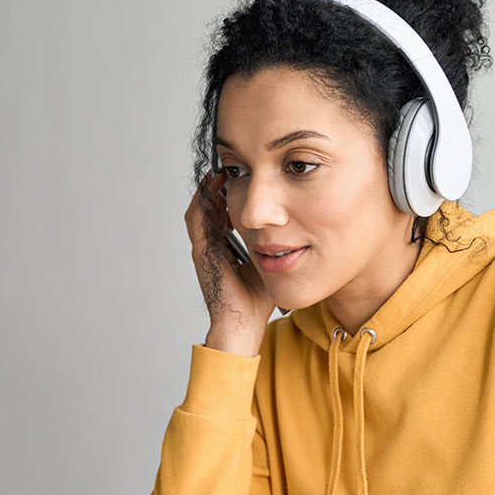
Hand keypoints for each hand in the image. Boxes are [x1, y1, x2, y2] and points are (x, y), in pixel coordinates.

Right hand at [184, 170, 274, 334]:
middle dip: (219, 188)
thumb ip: (276, 247)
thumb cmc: (257, 301)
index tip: (243, 181)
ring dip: (209, 190)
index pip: (222, 216)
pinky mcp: (202, 254)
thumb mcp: (270, 264)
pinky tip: (215, 187)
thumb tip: (296, 229)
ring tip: (222, 173)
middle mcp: (211, 248)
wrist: (243, 324)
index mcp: (225, 250)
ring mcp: (204, 250)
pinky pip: (198, 220)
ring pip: (200, 210)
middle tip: (232, 170)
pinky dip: (204, 201)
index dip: (229, 196)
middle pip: (210, 209)